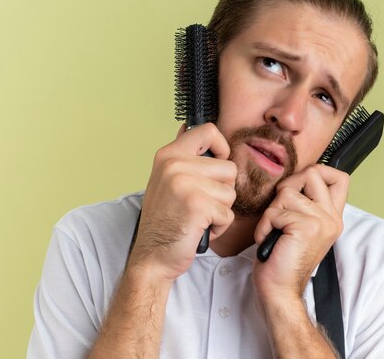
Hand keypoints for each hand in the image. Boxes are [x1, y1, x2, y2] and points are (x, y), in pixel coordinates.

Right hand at [130, 123, 236, 281]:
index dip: (221, 147)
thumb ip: (182, 156)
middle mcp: (175, 165)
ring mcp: (185, 184)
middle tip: (200, 204)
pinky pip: (228, 214)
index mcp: (169, 155)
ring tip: (198, 217)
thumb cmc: (165, 221)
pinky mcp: (197, 205)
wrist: (152, 257)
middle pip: (229, 168)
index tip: (215, 164)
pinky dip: (219, 227)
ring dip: (220, 210)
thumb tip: (188, 127)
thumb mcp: (166, 179)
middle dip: (222, 191)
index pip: (209, 131)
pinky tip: (199, 229)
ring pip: (230, 193)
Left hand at [252, 164, 348, 301]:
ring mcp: (322, 221)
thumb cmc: (282, 259)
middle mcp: (332, 218)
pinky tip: (270, 241)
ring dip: (272, 212)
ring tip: (275, 233)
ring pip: (287, 191)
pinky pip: (275, 211)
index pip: (340, 177)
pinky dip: (265, 226)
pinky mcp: (306, 226)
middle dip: (288, 187)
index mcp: (332, 217)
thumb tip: (294, 179)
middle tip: (281, 212)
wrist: (280, 291)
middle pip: (312, 173)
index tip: (299, 186)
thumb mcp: (299, 226)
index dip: (318, 171)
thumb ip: (304, 203)